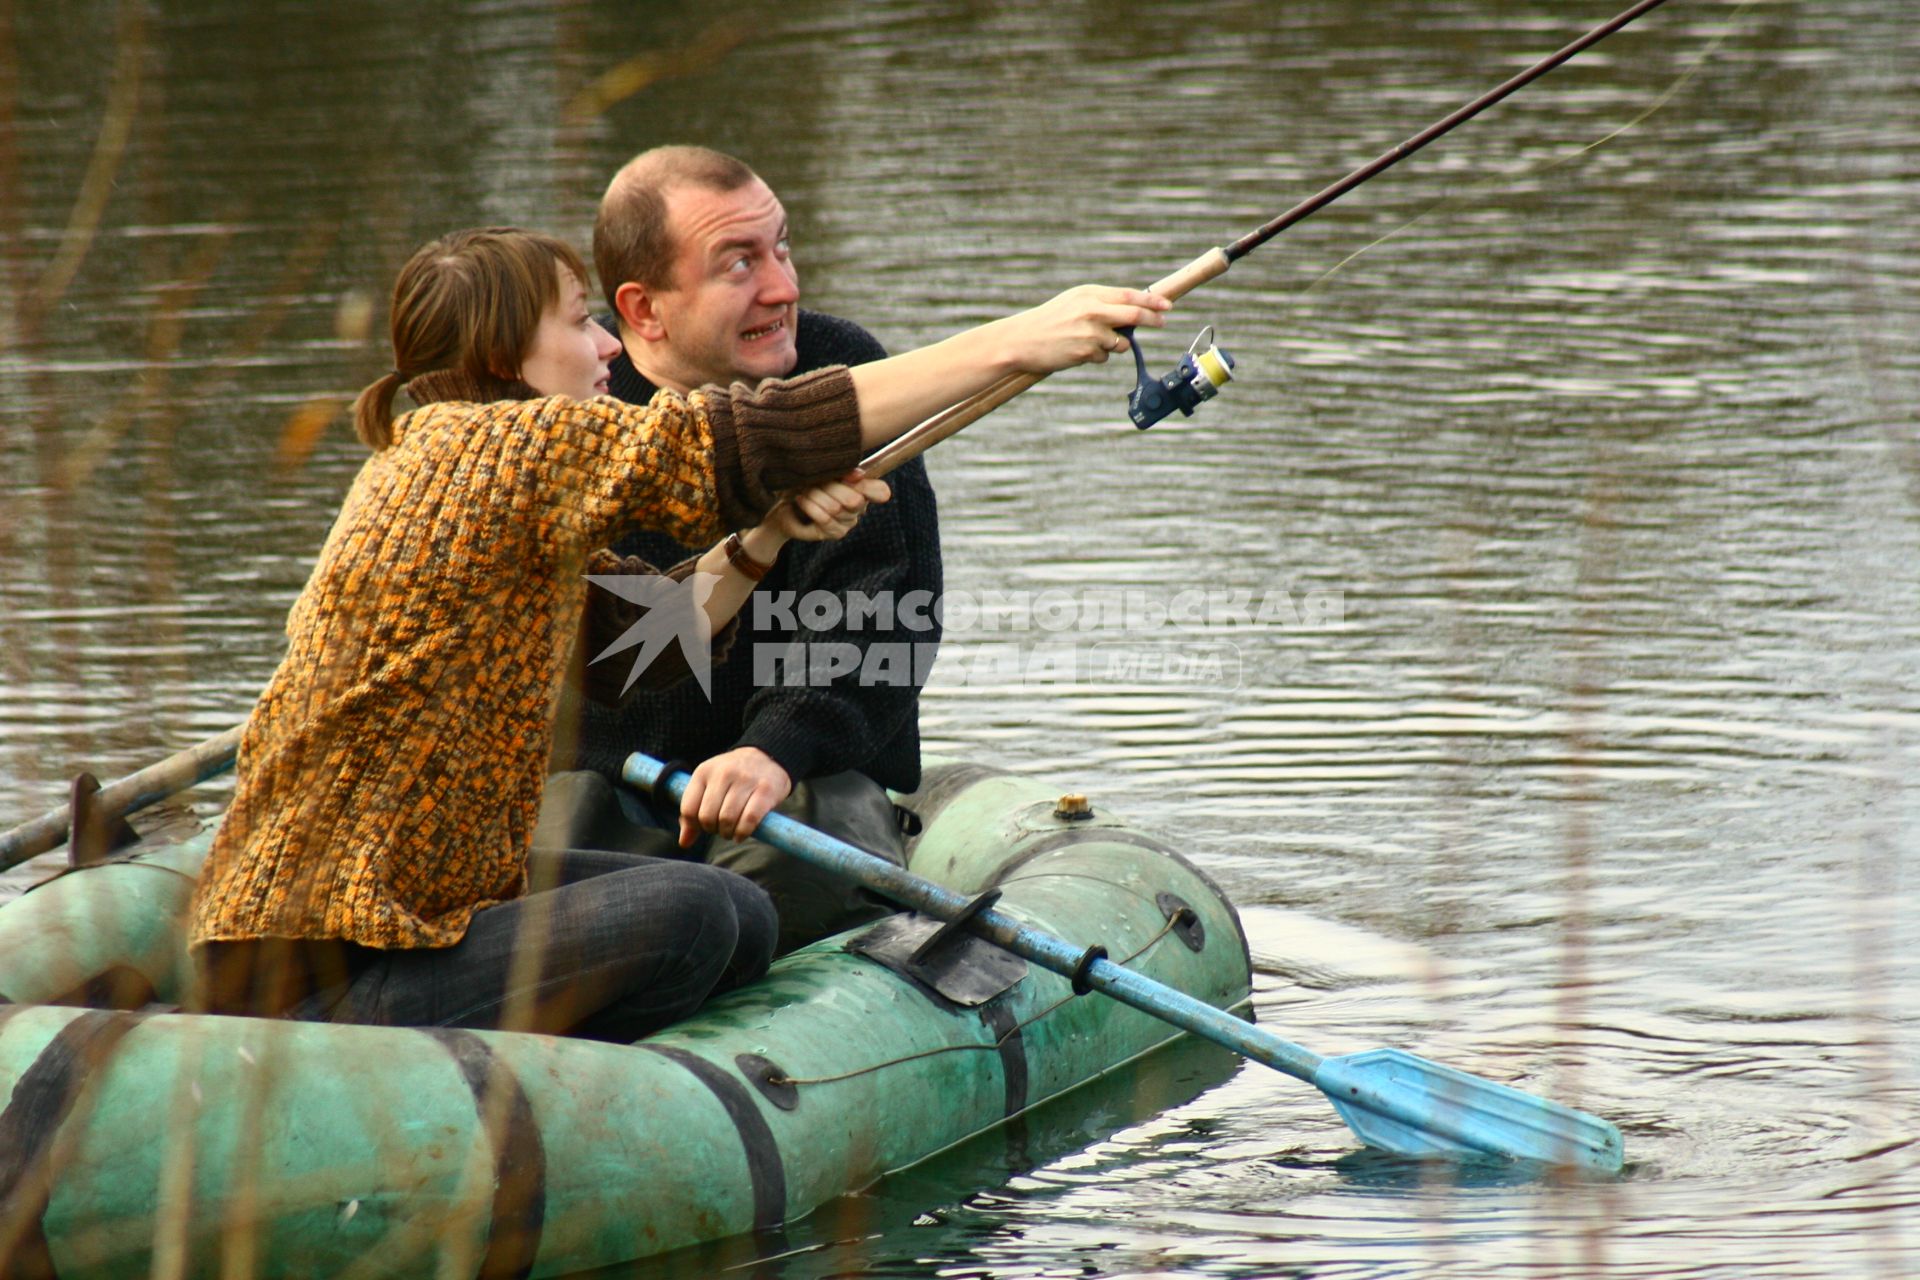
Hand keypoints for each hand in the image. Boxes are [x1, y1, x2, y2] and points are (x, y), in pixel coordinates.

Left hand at [679, 747, 792, 845]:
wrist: (767, 757)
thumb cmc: (732, 777)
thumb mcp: (708, 785)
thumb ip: (694, 811)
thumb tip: (684, 842)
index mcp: (704, 771)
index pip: (688, 809)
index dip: (694, 826)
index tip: (703, 826)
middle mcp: (723, 773)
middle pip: (707, 817)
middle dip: (712, 830)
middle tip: (720, 829)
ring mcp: (745, 780)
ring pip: (727, 820)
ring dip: (727, 833)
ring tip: (731, 832)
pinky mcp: (765, 790)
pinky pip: (749, 819)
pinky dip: (743, 833)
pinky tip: (741, 834)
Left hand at [763, 470, 891, 543]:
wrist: (785, 504)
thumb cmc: (805, 484)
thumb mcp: (822, 472)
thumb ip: (843, 472)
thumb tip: (858, 474)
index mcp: (862, 489)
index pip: (880, 491)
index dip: (867, 486)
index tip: (849, 477)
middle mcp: (860, 507)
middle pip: (853, 498)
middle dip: (829, 487)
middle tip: (812, 482)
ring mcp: (849, 522)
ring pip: (836, 508)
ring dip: (815, 496)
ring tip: (804, 491)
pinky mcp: (836, 533)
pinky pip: (825, 519)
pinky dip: (809, 506)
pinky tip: (800, 500)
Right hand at [1003, 285, 1169, 375]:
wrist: (1021, 340)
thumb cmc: (1049, 320)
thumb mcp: (1074, 302)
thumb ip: (1102, 303)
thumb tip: (1133, 312)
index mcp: (1090, 294)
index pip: (1129, 296)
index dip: (1151, 302)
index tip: (1166, 306)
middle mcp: (1092, 310)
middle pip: (1134, 316)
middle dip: (1151, 320)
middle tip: (1162, 323)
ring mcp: (1090, 332)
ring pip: (1121, 342)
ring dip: (1115, 345)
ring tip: (1088, 341)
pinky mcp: (1086, 352)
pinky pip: (1105, 357)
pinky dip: (1097, 356)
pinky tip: (1076, 351)